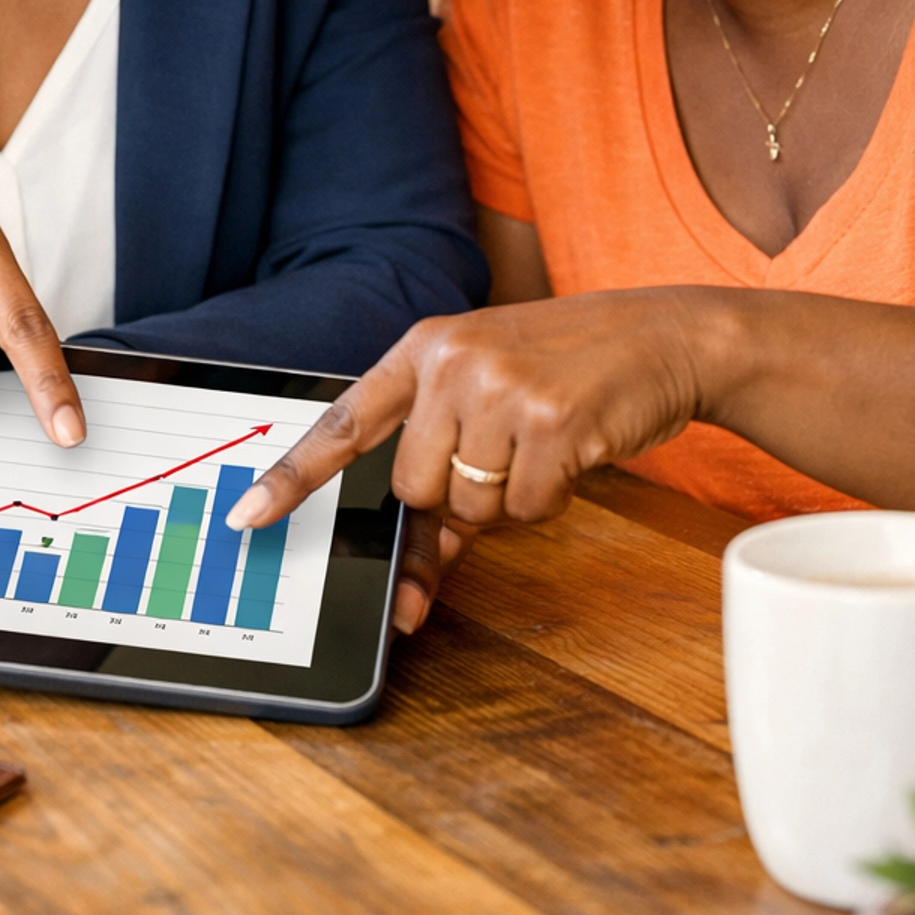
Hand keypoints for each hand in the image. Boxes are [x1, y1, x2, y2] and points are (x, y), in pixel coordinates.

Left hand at [228, 290, 711, 626]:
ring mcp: (500, 387)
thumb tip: (411, 579)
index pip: (345, 420)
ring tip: (545, 442)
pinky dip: (551, 499)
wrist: (664, 336)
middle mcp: (452, 360)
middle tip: (507, 451)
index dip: (295, 476)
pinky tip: (574, 450)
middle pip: (413, 487)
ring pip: (469, 506)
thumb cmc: (571, 371)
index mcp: (426, 346)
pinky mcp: (550, 421)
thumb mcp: (494, 396)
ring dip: (511, 497)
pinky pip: (525, 510)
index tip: (250, 517)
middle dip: (458, 494)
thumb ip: (443, 472)